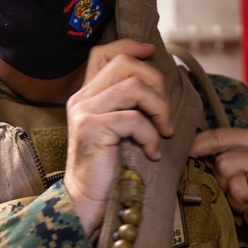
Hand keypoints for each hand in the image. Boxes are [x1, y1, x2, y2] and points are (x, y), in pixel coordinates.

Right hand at [64, 39, 172, 238]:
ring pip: (133, 86)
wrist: (87, 201)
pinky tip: (152, 152)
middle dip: (157, 84)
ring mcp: (84, 111)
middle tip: (166, 114)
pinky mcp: (92, 128)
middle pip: (125, 64)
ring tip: (165, 131)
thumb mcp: (119, 130)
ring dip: (159, 108)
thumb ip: (128, 106)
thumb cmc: (109, 169)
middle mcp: (82, 98)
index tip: (152, 51)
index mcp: (87, 95)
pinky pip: (134, 119)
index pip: (104, 53)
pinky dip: (151, 135)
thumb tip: (158, 85)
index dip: (130, 46)